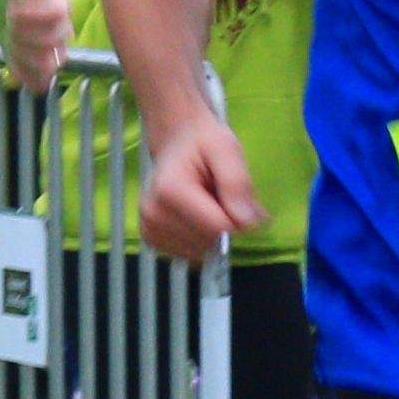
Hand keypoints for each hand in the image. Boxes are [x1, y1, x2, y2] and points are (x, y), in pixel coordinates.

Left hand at [0, 0, 73, 85]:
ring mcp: (56, 53)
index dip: (31, 13)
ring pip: (49, 66)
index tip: (11, 9)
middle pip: (52, 41)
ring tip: (9, 42)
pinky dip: (25, 76)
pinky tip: (11, 64)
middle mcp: (64, 31)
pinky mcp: (42, 71)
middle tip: (8, 26)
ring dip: (23, 56)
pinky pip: (40, 83)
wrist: (3, 10)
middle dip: (24, 34)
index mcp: (61, 6)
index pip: (57, 14)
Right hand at [139, 110, 258, 262]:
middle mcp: (153, 214)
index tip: (232, 194)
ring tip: (205, 203)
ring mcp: (150, 230)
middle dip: (223, 223)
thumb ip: (237, 183)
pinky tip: (194, 217)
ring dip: (211, 233)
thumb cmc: (203, 144)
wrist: (177, 143)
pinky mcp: (152, 240)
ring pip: (201, 251)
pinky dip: (199, 240)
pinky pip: (190, 254)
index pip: (218, 227)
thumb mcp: (227, 150)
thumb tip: (248, 222)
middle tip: (217, 195)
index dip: (236, 215)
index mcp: (169, 190)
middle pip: (209, 241)